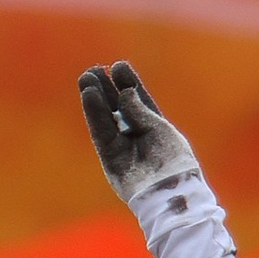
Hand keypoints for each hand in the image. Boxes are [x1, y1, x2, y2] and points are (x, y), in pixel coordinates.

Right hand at [77, 58, 199, 206]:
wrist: (168, 192)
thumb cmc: (172, 160)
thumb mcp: (158, 129)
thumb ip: (139, 110)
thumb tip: (124, 93)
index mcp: (155, 127)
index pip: (138, 100)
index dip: (128, 83)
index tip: (117, 65)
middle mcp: (136, 136)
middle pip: (117, 108)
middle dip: (106, 88)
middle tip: (94, 69)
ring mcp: (122, 147)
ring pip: (106, 118)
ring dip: (95, 98)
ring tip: (86, 78)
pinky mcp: (110, 158)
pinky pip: (100, 132)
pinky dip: (94, 113)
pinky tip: (89, 95)